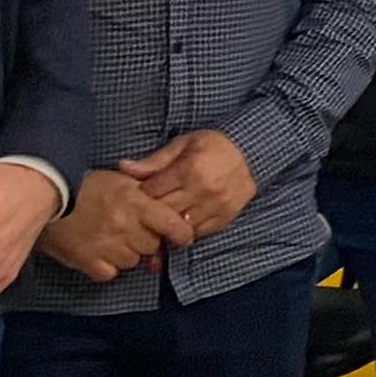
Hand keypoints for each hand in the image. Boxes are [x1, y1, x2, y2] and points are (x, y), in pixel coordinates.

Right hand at [36, 168, 197, 282]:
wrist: (45, 195)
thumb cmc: (85, 184)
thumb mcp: (120, 179)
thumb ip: (145, 192)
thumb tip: (167, 208)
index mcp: (136, 202)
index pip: (174, 225)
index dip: (181, 233)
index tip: (182, 237)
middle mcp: (125, 226)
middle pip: (152, 245)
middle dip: (146, 239)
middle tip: (132, 230)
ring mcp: (106, 246)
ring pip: (132, 260)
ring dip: (126, 253)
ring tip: (111, 238)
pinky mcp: (87, 261)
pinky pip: (110, 273)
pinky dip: (107, 266)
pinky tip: (99, 252)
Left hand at [122, 129, 255, 238]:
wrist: (252, 151)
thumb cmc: (213, 145)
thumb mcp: (183, 144)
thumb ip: (154, 160)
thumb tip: (123, 167)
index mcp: (188, 169)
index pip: (151, 192)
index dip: (141, 194)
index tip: (139, 193)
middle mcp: (202, 190)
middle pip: (163, 211)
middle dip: (151, 212)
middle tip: (147, 209)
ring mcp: (215, 205)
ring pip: (179, 226)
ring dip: (168, 224)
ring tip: (163, 218)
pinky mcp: (225, 216)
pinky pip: (198, 232)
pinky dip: (187, 230)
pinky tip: (182, 222)